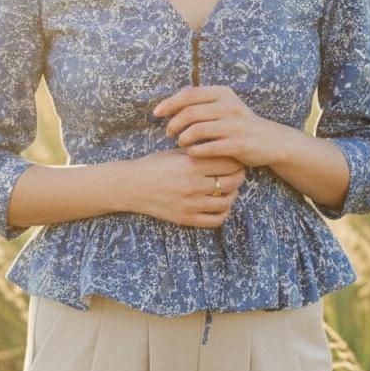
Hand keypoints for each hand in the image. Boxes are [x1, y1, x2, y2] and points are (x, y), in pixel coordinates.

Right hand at [127, 148, 246, 228]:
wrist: (130, 186)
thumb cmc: (153, 165)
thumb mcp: (175, 153)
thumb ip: (199, 152)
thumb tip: (224, 150)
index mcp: (191, 164)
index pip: (228, 163)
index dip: (237, 161)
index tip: (237, 160)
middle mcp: (192, 184)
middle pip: (231, 182)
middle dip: (239, 177)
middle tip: (238, 174)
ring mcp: (189, 204)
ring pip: (226, 202)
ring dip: (232, 195)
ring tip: (230, 189)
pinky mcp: (185, 218)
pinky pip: (215, 220)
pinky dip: (223, 212)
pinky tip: (221, 205)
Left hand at [152, 85, 280, 167]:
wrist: (270, 141)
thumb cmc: (239, 124)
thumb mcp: (225, 106)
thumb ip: (202, 102)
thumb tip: (171, 103)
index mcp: (222, 93)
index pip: (189, 94)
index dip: (169, 103)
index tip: (156, 113)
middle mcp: (229, 106)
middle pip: (189, 113)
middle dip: (173, 124)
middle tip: (168, 133)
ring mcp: (234, 126)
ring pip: (196, 130)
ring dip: (183, 138)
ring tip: (181, 143)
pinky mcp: (237, 144)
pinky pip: (207, 148)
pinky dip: (194, 151)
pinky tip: (191, 153)